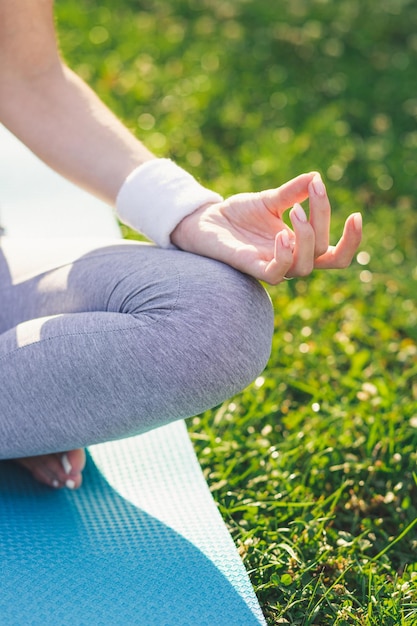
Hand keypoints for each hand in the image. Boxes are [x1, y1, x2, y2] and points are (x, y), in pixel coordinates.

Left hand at [170, 172, 361, 284]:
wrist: (205, 221)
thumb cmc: (238, 215)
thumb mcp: (269, 199)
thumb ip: (293, 193)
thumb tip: (316, 177)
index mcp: (299, 246)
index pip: (334, 252)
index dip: (351, 240)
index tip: (357, 214)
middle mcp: (290, 259)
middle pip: (323, 254)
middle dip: (324, 221)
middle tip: (314, 192)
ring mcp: (271, 265)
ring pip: (304, 266)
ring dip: (306, 237)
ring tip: (296, 211)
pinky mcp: (251, 268)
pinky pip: (276, 273)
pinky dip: (284, 256)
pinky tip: (281, 235)